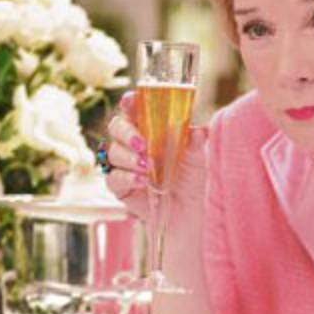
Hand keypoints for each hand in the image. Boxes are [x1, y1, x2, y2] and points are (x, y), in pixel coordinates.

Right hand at [102, 92, 208, 220]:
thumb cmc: (195, 178)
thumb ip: (197, 143)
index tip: (130, 100)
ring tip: (149, 167)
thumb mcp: (199, 158)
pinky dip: (126, 178)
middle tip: (142, 144)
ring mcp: (125, 166)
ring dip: (129, 158)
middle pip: (116, 127)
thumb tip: (200, 131)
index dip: (129, 102)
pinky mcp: (121, 188)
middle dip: (126, 132)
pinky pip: (112, 178)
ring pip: (113, 153)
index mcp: (152, 128)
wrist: (193, 213)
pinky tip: (143, 182)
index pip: (134, 109)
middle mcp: (135, 144)